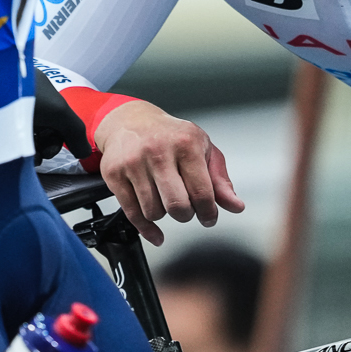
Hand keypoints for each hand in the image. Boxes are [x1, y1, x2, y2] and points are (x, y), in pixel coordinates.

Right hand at [95, 99, 242, 245]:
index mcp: (186, 144)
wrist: (131, 120)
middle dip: (186, 215)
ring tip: (166, 200)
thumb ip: (220, 180)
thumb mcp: (203, 149)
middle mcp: (158, 151)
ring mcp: (134, 163)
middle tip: (187, 209)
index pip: (202, 193)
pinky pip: (132, 214)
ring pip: (154, 212)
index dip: (208, 213)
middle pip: (177, 206)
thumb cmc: (171, 136)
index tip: (209, 217)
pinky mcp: (114, 174)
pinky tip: (156, 231)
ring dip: (164, 215)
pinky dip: (146, 229)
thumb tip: (236, 206)